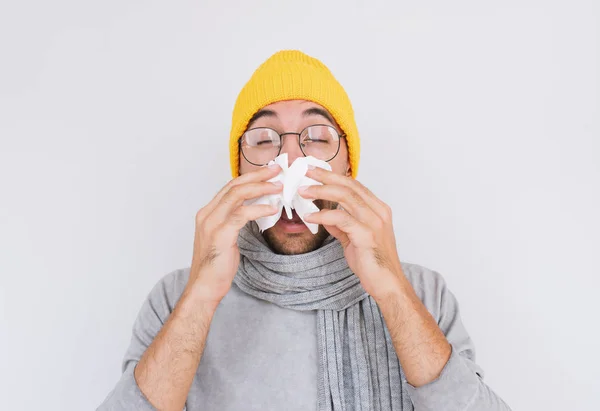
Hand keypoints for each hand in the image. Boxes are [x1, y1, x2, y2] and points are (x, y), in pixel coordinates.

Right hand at [187, 165, 282, 304]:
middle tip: (276, 170)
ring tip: (278, 186)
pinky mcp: (220, 234)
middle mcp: (207, 214)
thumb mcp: (225, 237)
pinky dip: (259, 209)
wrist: (204, 287)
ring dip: (261, 188)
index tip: (268, 173)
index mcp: (208, 213)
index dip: (250, 177)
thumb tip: (256, 210)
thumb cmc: (216, 265)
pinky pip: (242, 214)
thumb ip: (235, 221)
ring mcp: (212, 223)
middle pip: (234, 185)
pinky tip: (273, 209)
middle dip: (257, 176)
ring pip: (237, 195)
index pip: (230, 186)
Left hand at [299, 168, 403, 300]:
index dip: (334, 176)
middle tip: (306, 172)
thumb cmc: (373, 263)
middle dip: (325, 176)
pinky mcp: (366, 234)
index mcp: (378, 210)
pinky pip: (341, 218)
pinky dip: (323, 215)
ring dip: (321, 191)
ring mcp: (374, 222)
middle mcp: (378, 212)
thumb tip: (325, 217)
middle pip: (349, 185)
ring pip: (345, 197)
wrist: (387, 284)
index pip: (354, 185)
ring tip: (303, 192)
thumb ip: (342, 226)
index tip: (315, 172)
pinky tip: (310, 217)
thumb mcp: (354, 239)